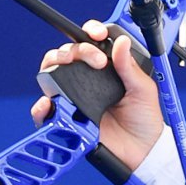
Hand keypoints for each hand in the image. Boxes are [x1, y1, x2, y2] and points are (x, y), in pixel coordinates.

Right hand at [31, 19, 163, 171]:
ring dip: (54, 65)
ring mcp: (75, 97)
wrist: (142, 152)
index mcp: (106, 67)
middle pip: (68, 53)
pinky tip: (50, 102)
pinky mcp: (66, 118)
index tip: (98, 34)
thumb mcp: (142, 89)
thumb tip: (120, 42)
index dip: (91, 32)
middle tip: (94, 59)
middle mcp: (87, 79)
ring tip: (67, 66)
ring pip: (51, 74)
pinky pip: (45, 111)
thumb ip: (129, 66)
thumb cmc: (144, 120)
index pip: (91, 42)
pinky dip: (42, 106)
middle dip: (75, 49)